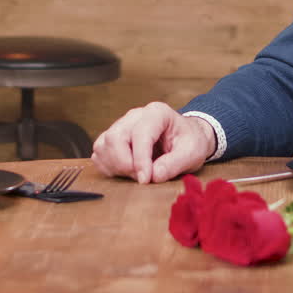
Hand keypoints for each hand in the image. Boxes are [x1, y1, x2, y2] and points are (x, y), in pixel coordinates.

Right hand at [90, 101, 216, 183]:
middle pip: (115, 137)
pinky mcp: (114, 138)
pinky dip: (108, 166)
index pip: (140, 134)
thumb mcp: (192, 153)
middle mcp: (135, 116)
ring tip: (136, 173)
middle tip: (142, 177)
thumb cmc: (190, 142)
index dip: (140, 159)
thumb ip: (175, 164)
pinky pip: (99, 152)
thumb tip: (154, 176)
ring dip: (115, 166)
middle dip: (125, 163)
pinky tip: (125, 172)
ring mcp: (122, 125)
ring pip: (103, 144)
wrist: (186, 138)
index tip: (145, 179)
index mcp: (157, 113)